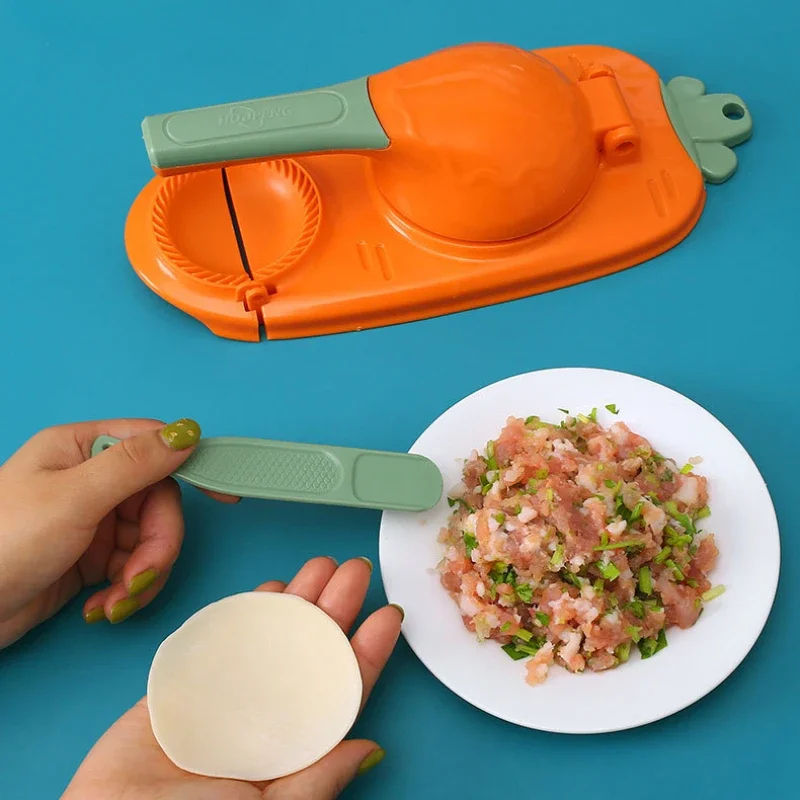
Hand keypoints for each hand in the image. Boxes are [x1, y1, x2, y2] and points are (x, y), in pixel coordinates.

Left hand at [0, 418, 233, 647]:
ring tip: (112, 602)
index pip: (154, 448)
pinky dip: (125, 590)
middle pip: (158, 504)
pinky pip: (131, 566)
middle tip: (139, 579)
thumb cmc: (7, 541)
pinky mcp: (89, 558)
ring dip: (140, 576)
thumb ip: (136, 464)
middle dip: (156, 546)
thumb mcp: (75, 498)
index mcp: (84, 448)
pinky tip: (99, 608)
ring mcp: (92, 520)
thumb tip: (189, 432)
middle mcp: (91, 479)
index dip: (192, 469)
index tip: (225, 497)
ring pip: (149, 540)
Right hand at [63, 556, 400, 798]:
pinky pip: (227, 635)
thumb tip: (371, 750)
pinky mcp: (192, 676)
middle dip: (337, 607)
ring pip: (274, 635)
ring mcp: (232, 691)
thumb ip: (317, 780)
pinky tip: (272, 588)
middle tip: (355, 570)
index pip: (341, 690)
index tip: (389, 615)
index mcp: (292, 745)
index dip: (368, 651)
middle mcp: (268, 713)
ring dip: (299, 598)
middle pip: (312, 650)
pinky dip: (250, 608)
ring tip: (321, 567)